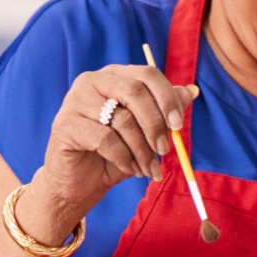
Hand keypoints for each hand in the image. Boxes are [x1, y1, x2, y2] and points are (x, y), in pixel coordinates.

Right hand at [28, 64, 197, 229]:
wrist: (81, 182)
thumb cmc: (116, 152)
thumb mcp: (146, 131)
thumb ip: (166, 109)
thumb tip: (192, 91)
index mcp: (114, 76)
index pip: (147, 74)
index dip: (167, 98)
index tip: (178, 125)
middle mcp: (92, 81)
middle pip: (135, 92)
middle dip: (156, 124)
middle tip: (165, 150)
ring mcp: (74, 101)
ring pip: (122, 120)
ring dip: (142, 150)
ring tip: (149, 168)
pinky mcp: (64, 125)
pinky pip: (105, 139)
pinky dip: (124, 158)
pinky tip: (129, 168)